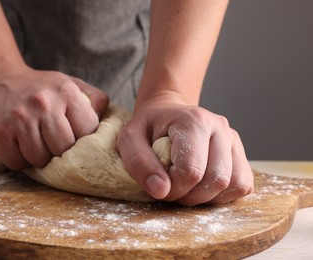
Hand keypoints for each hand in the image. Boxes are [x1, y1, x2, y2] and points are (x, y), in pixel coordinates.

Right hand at [0, 65, 108, 169]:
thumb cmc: (39, 87)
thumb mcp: (70, 84)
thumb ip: (94, 100)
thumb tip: (108, 125)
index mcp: (67, 92)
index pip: (87, 132)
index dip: (82, 140)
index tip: (73, 137)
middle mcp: (44, 104)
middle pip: (64, 150)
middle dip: (60, 152)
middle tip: (52, 142)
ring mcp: (19, 119)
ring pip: (40, 160)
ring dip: (39, 157)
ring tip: (35, 141)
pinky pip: (17, 163)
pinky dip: (20, 159)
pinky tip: (19, 144)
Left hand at [116, 96, 252, 205]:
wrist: (167, 113)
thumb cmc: (148, 127)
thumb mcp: (129, 139)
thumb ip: (139, 162)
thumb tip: (161, 190)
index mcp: (194, 121)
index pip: (191, 171)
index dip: (173, 188)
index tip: (159, 183)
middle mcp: (220, 127)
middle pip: (216, 180)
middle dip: (189, 195)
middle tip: (171, 187)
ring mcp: (233, 140)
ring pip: (234, 185)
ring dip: (207, 197)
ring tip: (186, 185)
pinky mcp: (240, 154)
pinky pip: (243, 186)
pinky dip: (222, 195)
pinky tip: (202, 186)